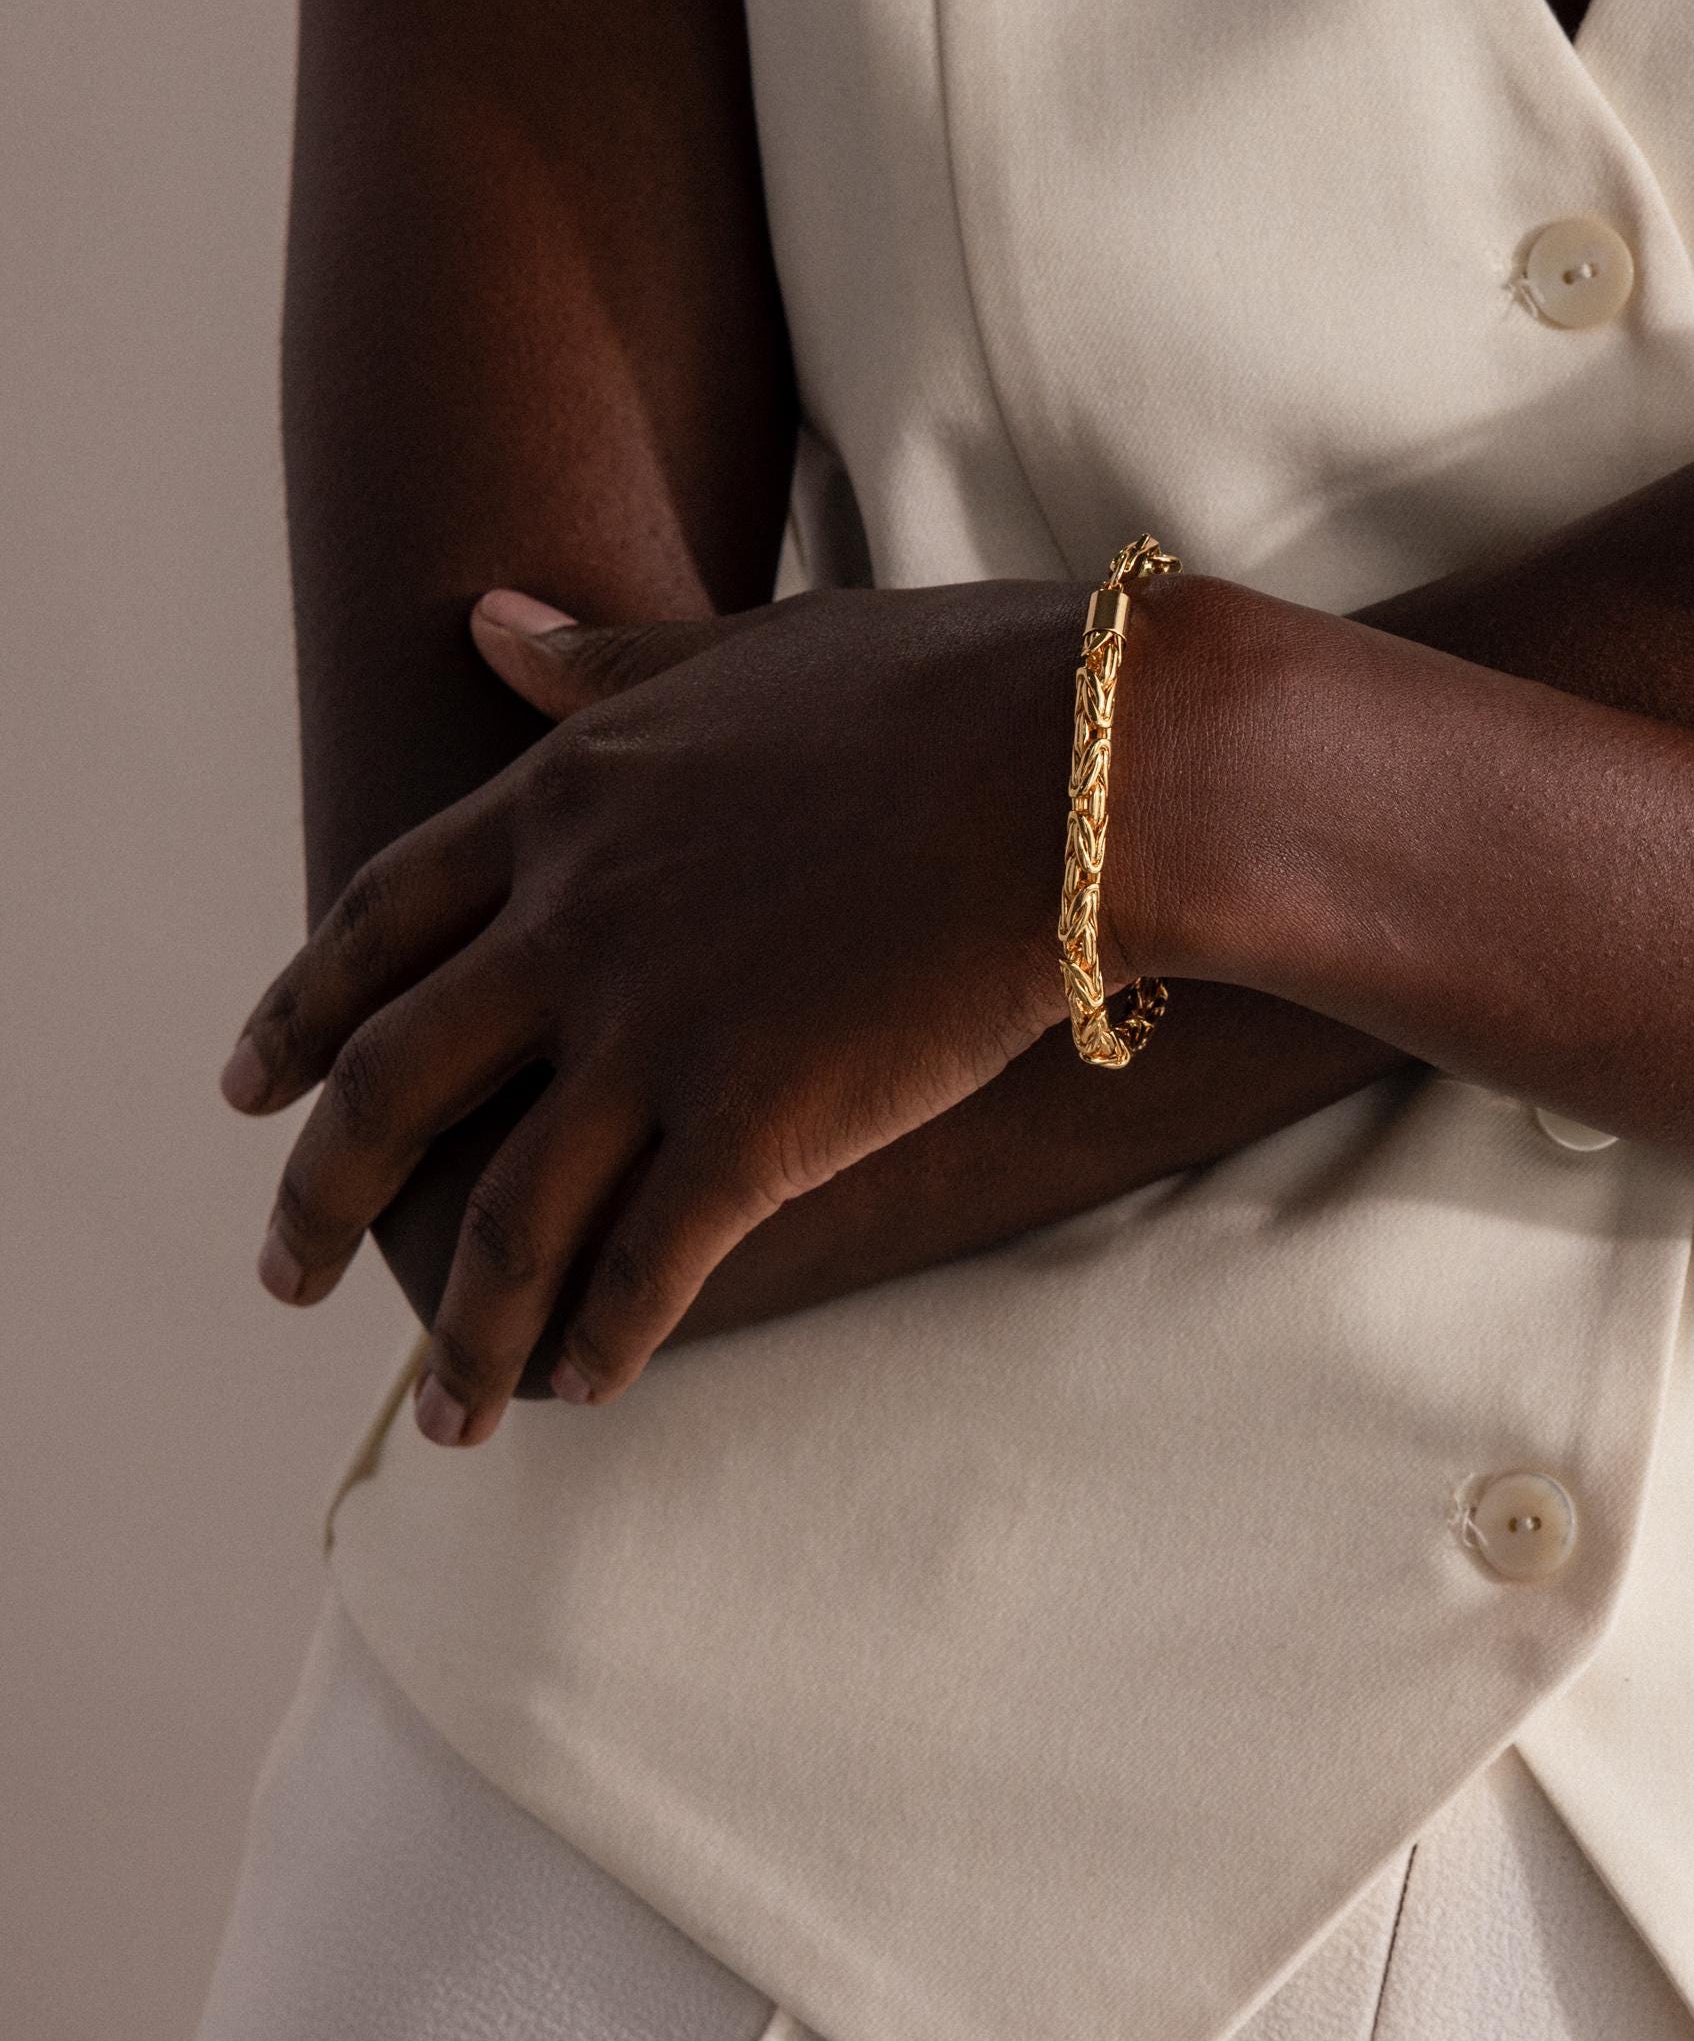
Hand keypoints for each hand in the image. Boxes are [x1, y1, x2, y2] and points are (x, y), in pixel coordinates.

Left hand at [225, 582, 1117, 1440]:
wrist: (1096, 768)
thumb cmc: (951, 685)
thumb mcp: (749, 650)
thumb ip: (607, 659)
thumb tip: (482, 623)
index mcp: (566, 800)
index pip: (380, 923)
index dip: (301, 1011)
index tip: (251, 1084)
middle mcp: (574, 926)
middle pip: (391, 1088)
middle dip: (318, 1198)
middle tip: (282, 1277)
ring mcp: (656, 1034)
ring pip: (501, 1220)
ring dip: (459, 1333)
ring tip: (447, 1418)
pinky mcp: (756, 1129)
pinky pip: (643, 1268)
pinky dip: (600, 1340)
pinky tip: (588, 1388)